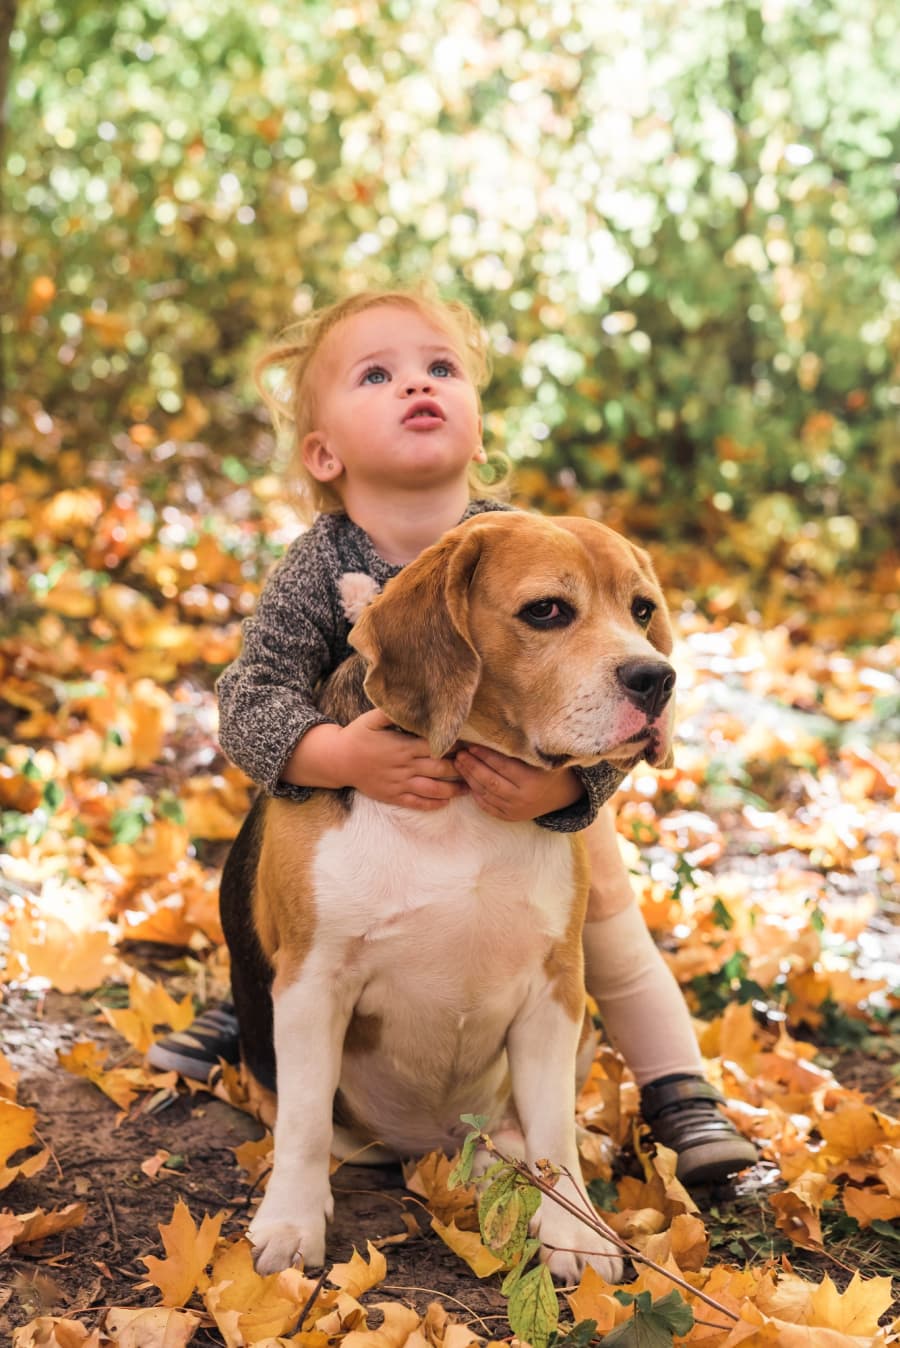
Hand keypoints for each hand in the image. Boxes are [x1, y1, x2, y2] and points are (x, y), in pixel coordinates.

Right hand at [337, 709, 467, 810]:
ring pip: (433, 790)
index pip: (437, 747)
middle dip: (461, 769)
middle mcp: (404, 766)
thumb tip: (411, 702)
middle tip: (478, 767)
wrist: (337, 761)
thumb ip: (392, 712)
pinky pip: (417, 803)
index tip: (472, 745)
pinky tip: (447, 802)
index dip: (456, 747)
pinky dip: (434, 804)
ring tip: (471, 787)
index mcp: (403, 746)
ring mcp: (399, 784)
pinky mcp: (393, 796)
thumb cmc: (357, 735)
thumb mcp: (372, 719)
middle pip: (441, 770)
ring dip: (454, 790)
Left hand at [453, 744, 584, 820]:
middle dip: (472, 767)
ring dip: (469, 779)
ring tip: (459, 765)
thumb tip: (493, 728)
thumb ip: (522, 747)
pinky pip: (488, 807)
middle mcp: (523, 798)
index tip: (471, 746)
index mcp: (533, 780)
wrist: (562, 795)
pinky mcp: (510, 818)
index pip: (502, 766)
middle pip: (490, 781)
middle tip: (459, 754)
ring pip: (486, 794)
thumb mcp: (542, 756)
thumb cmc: (550, 768)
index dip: (485, 755)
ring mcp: (516, 810)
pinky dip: (476, 794)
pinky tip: (468, 781)